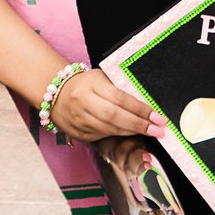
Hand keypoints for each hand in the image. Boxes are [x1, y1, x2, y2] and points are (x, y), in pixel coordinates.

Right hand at [46, 67, 166, 142]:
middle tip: (158, 130)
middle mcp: (83, 102)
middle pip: (115, 117)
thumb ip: (119, 88)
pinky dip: (119, 135)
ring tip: (149, 132)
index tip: (157, 117)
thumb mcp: (100, 78)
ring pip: (110, 129)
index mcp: (91, 84)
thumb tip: (146, 102)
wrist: (56, 94)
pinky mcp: (79, 133)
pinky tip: (130, 133)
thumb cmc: (85, 84)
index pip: (120, 98)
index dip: (141, 109)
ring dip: (132, 132)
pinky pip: (103, 136)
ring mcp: (79, 119)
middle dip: (139, 125)